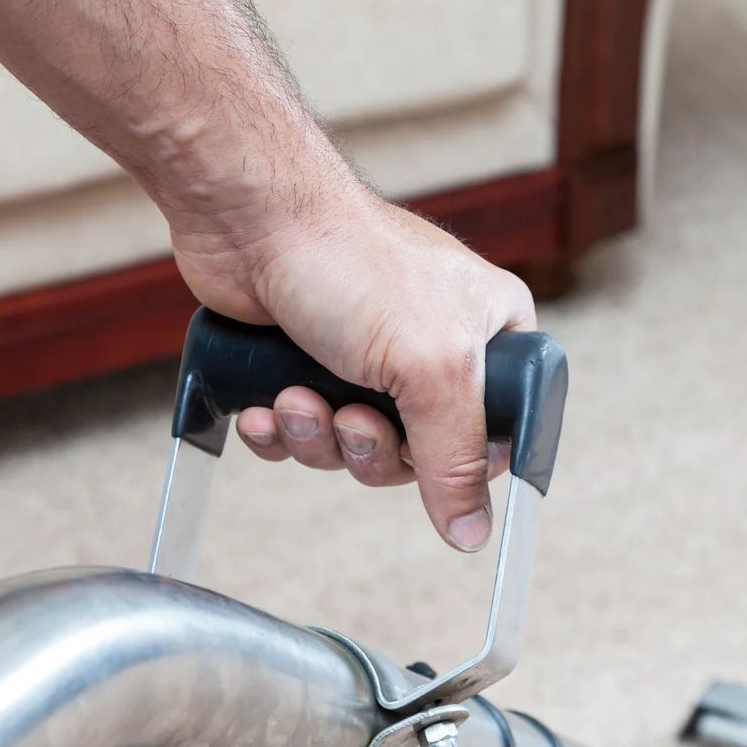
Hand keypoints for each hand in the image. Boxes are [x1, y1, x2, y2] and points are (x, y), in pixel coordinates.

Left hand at [171, 186, 536, 552]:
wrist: (248, 215)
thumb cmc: (350, 258)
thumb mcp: (433, 367)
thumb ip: (457, 457)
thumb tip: (473, 531)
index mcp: (490, 334)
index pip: (498, 434)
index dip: (460, 461)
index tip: (425, 462)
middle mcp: (434, 346)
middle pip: (419, 453)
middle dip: (370, 448)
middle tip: (350, 417)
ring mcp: (367, 356)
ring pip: (354, 447)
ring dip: (319, 438)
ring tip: (296, 398)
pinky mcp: (306, 363)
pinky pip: (303, 434)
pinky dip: (281, 431)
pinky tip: (265, 405)